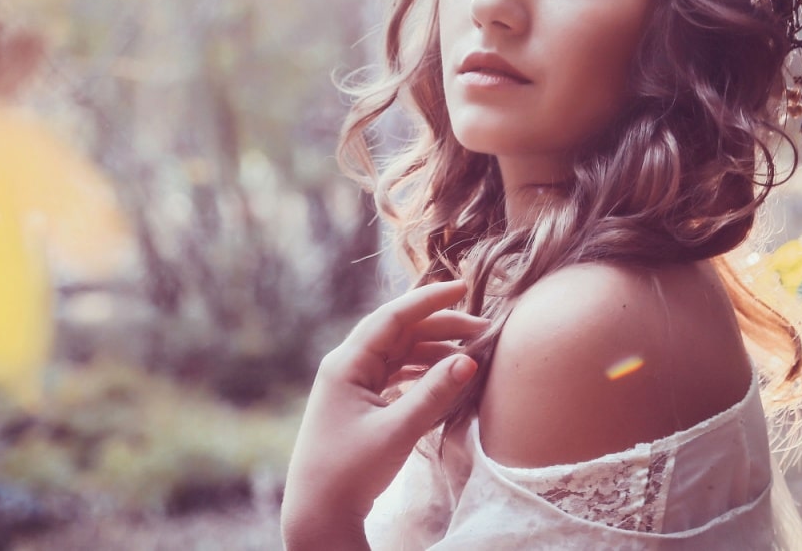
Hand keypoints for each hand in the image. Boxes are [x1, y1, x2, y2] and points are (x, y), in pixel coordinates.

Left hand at [282, 280, 486, 549]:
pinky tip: (446, 379)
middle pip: (400, 334)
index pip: (393, 318)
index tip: (463, 287)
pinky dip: (422, 374)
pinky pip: (396, 376)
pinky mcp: (359, 405)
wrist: (318, 514)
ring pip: (400, 355)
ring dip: (434, 352)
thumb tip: (469, 359)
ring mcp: (352, 386)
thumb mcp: (397, 431)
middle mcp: (347, 367)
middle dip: (441, 329)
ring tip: (471, 356)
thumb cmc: (350, 472)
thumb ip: (434, 394)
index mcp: (346, 364)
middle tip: (483, 331)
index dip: (429, 300)